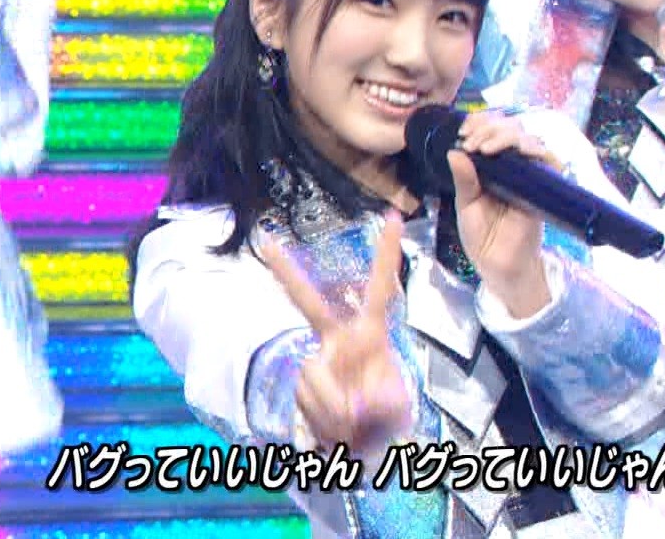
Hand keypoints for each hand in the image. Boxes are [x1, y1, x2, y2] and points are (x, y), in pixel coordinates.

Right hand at [261, 212, 412, 454]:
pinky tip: (337, 431)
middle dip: (287, 272)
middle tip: (267, 242)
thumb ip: (383, 402)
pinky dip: (324, 420)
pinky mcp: (299, 386)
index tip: (395, 216)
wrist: (364, 448)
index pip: (380, 288)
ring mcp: (315, 361)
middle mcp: (337, 339)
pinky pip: (307, 399)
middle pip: (308, 301)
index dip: (387, 254)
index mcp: (369, 333)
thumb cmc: (386, 418)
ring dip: (335, 408)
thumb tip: (353, 403)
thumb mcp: (397, 409)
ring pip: (313, 375)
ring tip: (354, 427)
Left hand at [447, 111, 556, 316]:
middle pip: (511, 128)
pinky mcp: (545, 186)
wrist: (500, 266)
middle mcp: (512, 166)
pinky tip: (510, 154)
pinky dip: (532, 150)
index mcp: (491, 166)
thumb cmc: (481, 238)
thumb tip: (453, 151)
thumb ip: (463, 180)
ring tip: (483, 148)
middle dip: (489, 127)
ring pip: (528, 138)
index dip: (480, 124)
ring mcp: (530, 175)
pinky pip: (548, 159)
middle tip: (471, 141)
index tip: (463, 132)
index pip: (491, 131)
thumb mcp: (466, 206)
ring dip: (505, 135)